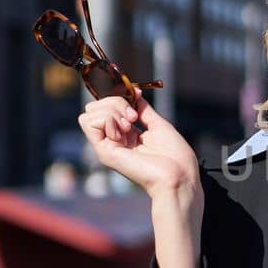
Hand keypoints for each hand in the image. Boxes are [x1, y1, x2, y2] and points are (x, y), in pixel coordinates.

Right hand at [78, 93, 199, 200]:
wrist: (179, 175)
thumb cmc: (174, 155)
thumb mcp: (157, 124)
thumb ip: (142, 109)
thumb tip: (133, 92)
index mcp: (125, 135)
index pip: (105, 107)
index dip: (119, 97)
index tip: (137, 101)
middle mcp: (112, 141)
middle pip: (93, 108)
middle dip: (114, 103)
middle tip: (133, 117)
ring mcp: (107, 147)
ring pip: (89, 114)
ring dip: (111, 111)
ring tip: (130, 126)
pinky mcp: (104, 153)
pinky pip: (90, 123)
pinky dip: (108, 119)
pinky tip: (124, 132)